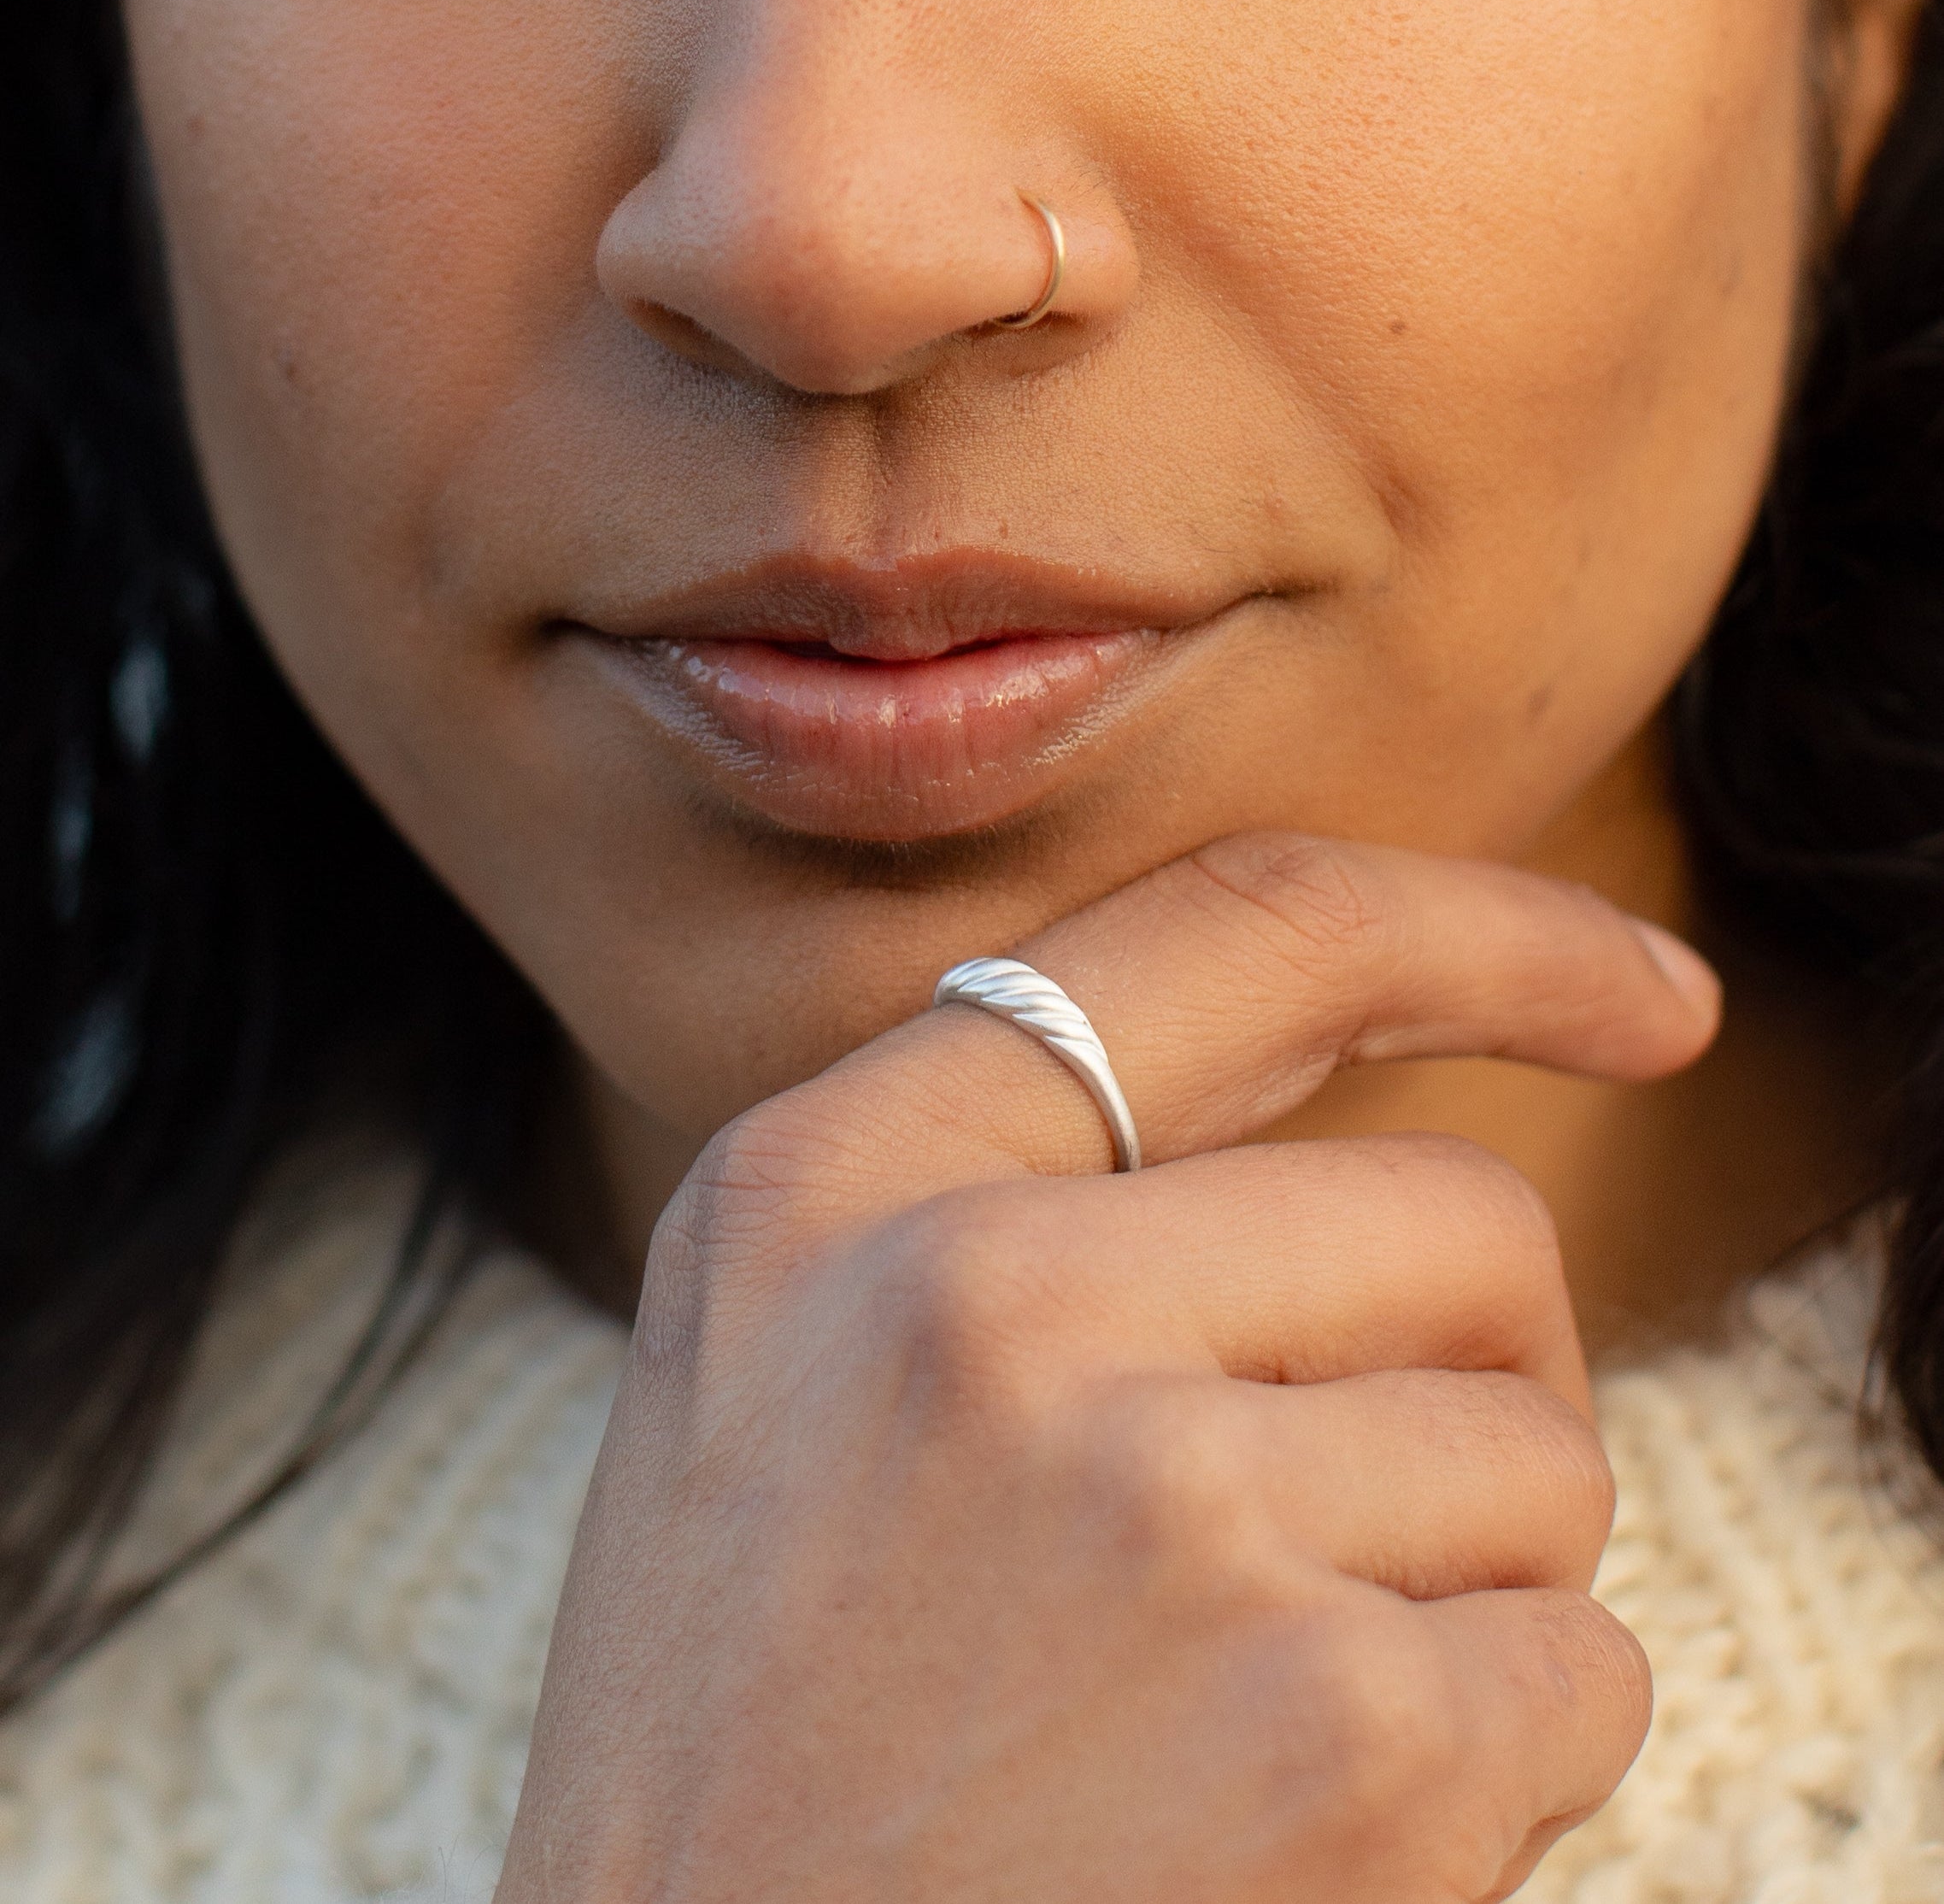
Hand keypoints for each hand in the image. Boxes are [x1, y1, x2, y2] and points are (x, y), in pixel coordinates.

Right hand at [496, 835, 1718, 1903]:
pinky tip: (1289, 1836)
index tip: (1643, 989)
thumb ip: (994, 1213)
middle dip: (1463, 1372)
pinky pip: (1577, 1669)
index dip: (1484, 935)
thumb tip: (1331, 1159)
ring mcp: (1162, 1503)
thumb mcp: (777, 1390)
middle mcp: (982, 1299)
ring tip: (1234, 1716)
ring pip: (1536, 1459)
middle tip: (1333, 1532)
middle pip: (1455, 1221)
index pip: (1241, 934)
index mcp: (830, 1190)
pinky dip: (1492, 1758)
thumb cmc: (755, 1748)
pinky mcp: (1333, 1733)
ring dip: (1453, 1590)